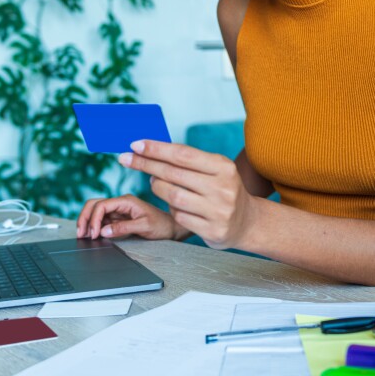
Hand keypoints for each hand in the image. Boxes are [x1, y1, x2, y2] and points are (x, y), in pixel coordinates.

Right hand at [76, 194, 180, 240]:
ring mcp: (118, 211)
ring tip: (84, 235)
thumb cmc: (161, 225)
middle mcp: (120, 203)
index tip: (94, 233)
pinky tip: (92, 235)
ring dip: (88, 222)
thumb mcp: (144, 226)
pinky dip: (94, 226)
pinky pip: (101, 220)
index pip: (102, 205)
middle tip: (81, 233)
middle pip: (94, 204)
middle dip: (85, 217)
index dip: (94, 218)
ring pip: (96, 212)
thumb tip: (103, 231)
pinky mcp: (118, 218)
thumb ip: (123, 228)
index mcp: (126, 201)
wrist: (170, 228)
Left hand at [119, 140, 257, 249]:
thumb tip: (151, 149)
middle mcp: (223, 187)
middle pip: (174, 173)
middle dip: (146, 164)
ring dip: (157, 187)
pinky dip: (170, 208)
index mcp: (223, 166)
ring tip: (154, 182)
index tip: (135, 144)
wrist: (248, 221)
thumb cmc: (223, 190)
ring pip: (173, 196)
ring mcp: (219, 210)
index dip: (156, 149)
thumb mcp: (215, 169)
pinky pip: (179, 216)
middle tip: (127, 159)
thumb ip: (189, 161)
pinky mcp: (212, 230)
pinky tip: (172, 203)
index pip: (183, 154)